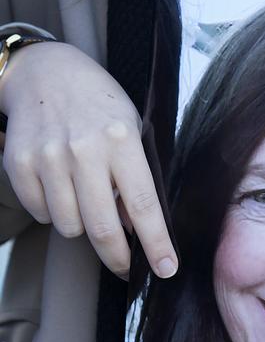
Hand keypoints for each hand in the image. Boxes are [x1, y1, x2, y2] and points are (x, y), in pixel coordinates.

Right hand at [0, 42, 177, 279]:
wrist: (46, 73)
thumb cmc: (98, 101)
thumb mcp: (130, 126)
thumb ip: (135, 174)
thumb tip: (135, 227)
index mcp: (121, 138)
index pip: (143, 204)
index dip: (156, 243)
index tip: (167, 268)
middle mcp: (84, 150)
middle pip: (103, 227)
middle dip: (119, 257)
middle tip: (127, 265)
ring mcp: (49, 158)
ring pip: (69, 227)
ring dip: (82, 225)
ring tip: (87, 197)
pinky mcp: (20, 165)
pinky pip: (41, 214)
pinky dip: (53, 210)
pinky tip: (61, 185)